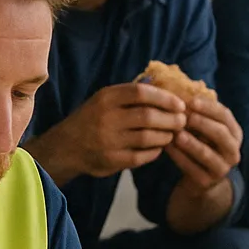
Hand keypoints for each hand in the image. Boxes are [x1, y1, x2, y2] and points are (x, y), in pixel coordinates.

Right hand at [48, 82, 187, 178]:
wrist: (65, 147)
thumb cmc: (92, 119)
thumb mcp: (105, 100)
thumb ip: (131, 95)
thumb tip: (166, 88)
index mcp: (106, 98)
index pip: (141, 93)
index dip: (165, 98)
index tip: (180, 104)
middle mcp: (106, 118)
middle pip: (148, 116)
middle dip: (171, 119)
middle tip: (182, 121)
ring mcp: (108, 140)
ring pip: (148, 137)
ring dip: (166, 136)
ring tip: (172, 134)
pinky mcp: (111, 160)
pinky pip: (142, 156)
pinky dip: (155, 151)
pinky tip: (159, 147)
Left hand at [167, 95, 243, 191]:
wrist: (200, 178)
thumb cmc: (200, 144)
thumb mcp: (203, 127)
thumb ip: (199, 110)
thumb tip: (186, 83)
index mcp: (234, 134)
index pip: (226, 116)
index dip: (209, 107)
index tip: (191, 100)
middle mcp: (233, 151)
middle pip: (222, 134)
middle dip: (203, 123)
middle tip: (185, 116)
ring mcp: (222, 169)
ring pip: (208, 154)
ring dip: (191, 142)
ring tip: (176, 133)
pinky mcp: (207, 182)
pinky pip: (192, 168)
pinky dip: (179, 157)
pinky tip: (167, 147)